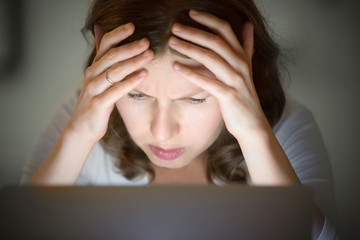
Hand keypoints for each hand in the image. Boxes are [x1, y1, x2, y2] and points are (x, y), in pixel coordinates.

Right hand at [65, 22, 153, 141]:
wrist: (82, 127)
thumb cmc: (95, 101)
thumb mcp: (99, 80)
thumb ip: (106, 62)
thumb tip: (105, 38)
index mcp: (94, 67)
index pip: (105, 45)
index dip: (118, 34)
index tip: (133, 26)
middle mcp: (92, 75)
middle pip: (112, 56)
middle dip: (130, 47)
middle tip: (147, 42)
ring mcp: (94, 88)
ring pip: (115, 71)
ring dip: (134, 61)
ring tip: (149, 55)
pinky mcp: (99, 103)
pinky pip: (117, 90)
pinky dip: (131, 81)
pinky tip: (144, 75)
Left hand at [168, 10, 269, 141]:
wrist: (252, 123)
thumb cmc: (244, 95)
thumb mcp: (247, 68)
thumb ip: (246, 46)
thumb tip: (247, 24)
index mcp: (242, 56)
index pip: (225, 30)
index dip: (208, 19)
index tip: (190, 13)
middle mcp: (240, 64)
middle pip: (215, 41)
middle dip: (193, 32)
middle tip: (174, 27)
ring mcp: (235, 80)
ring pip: (211, 58)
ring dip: (189, 48)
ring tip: (172, 42)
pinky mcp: (228, 95)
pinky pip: (207, 81)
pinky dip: (191, 73)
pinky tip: (176, 67)